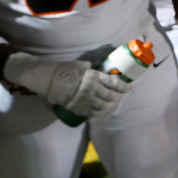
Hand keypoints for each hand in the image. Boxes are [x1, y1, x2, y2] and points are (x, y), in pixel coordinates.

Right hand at [3, 53, 130, 118]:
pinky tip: (102, 111)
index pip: (114, 83)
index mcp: (94, 77)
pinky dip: (100, 112)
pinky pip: (93, 113)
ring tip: (113, 103)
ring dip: (111, 105)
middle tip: (122, 96)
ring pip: (104, 106)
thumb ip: (90, 68)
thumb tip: (97, 68)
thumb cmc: (64, 69)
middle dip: (118, 96)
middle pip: (111, 95)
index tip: (129, 88)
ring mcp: (86, 101)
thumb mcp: (80, 65)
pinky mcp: (79, 109)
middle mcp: (92, 89)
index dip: (123, 87)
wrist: (48, 81)